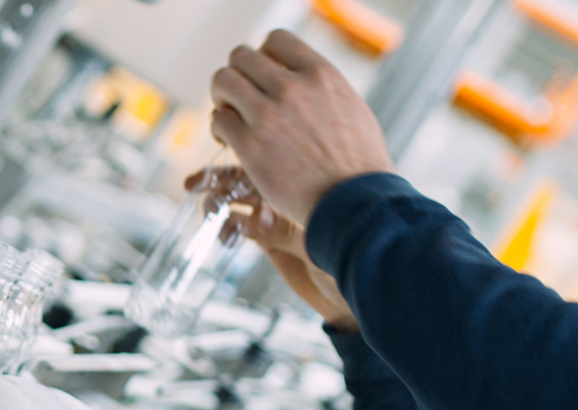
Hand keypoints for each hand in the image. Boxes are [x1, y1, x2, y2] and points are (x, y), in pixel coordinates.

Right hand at [185, 167, 357, 331]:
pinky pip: (243, 226)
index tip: (224, 154)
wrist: (359, 300)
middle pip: (252, 175)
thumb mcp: (321, 246)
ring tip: (207, 211)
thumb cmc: (356, 266)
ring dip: (220, 201)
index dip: (247, 155)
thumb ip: (287, 232)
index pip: (275, 160)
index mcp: (313, 184)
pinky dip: (228, 227)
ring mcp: (283, 217)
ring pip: (243, 199)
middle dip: (222, 177)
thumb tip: (255, 218)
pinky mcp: (273, 241)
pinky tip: (224, 236)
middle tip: (195, 183)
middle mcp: (296, 195)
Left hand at [210, 30, 392, 224]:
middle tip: (240, 96)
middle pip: (241, 57)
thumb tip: (300, 79)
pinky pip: (219, 120)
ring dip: (222, 97)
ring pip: (223, 82)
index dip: (264, 56)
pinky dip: (219, 127)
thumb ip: (320, 88)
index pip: (276, 39)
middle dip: (237, 75)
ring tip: (231, 115)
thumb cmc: (358, 163)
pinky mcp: (250, 145)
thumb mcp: (350, 107)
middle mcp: (292, 87)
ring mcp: (269, 115)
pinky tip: (230, 140)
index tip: (263, 76)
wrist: (353, 201)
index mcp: (320, 74)